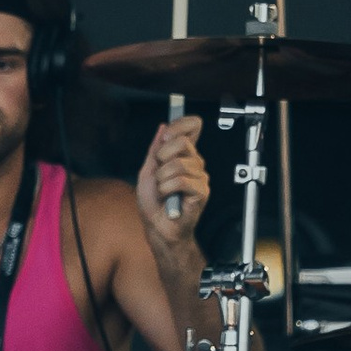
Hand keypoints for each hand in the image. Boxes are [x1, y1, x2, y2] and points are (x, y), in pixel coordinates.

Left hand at [138, 116, 207, 245]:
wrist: (157, 226)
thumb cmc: (153, 202)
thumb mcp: (148, 170)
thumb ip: (155, 149)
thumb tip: (163, 126)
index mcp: (184, 154)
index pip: (193, 126)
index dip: (180, 124)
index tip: (166, 135)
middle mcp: (195, 162)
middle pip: (183, 142)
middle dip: (162, 156)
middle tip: (159, 174)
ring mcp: (200, 176)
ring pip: (179, 164)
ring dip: (162, 179)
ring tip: (163, 191)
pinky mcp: (202, 191)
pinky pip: (182, 181)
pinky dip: (167, 189)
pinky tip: (168, 198)